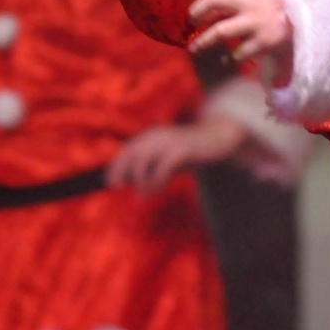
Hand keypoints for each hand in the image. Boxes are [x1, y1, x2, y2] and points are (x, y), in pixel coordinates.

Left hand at [108, 116, 248, 193]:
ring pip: (144, 160)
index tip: (111, 182)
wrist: (218, 138)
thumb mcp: (168, 157)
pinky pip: (162, 166)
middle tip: (119, 187)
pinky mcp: (181, 149)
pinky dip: (156, 180)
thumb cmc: (191, 151)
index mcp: (152, 135)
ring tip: (143, 194)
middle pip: (132, 154)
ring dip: (141, 180)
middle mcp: (157, 135)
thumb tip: (134, 182)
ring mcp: (169, 141)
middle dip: (122, 172)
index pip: (128, 150)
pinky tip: (158, 189)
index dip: (117, 165)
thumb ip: (152, 166)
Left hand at [187, 0, 292, 82]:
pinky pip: (238, 53)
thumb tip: (201, 2)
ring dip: (203, 40)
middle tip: (193, 21)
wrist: (301, 23)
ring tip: (194, 48)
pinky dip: (229, 59)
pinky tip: (226, 60)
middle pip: (213, 0)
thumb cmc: (269, 8)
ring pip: (220, 30)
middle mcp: (247, 2)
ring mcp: (254, 22)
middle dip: (196, 11)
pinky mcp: (262, 42)